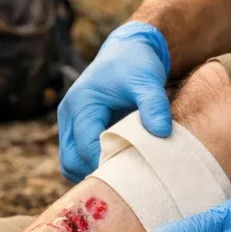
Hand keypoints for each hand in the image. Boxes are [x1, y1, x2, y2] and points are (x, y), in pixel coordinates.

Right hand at [57, 21, 171, 182]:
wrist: (129, 48)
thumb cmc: (137, 63)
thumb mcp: (148, 80)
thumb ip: (154, 106)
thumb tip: (162, 134)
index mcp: (81, 103)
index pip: (86, 148)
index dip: (106, 165)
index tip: (133, 177)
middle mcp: (69, 114)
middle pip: (71, 161)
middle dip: (96, 175)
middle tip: (127, 183)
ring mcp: (70, 122)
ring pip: (71, 163)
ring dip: (92, 173)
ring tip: (123, 176)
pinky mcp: (77, 128)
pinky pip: (78, 157)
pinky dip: (93, 165)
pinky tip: (119, 166)